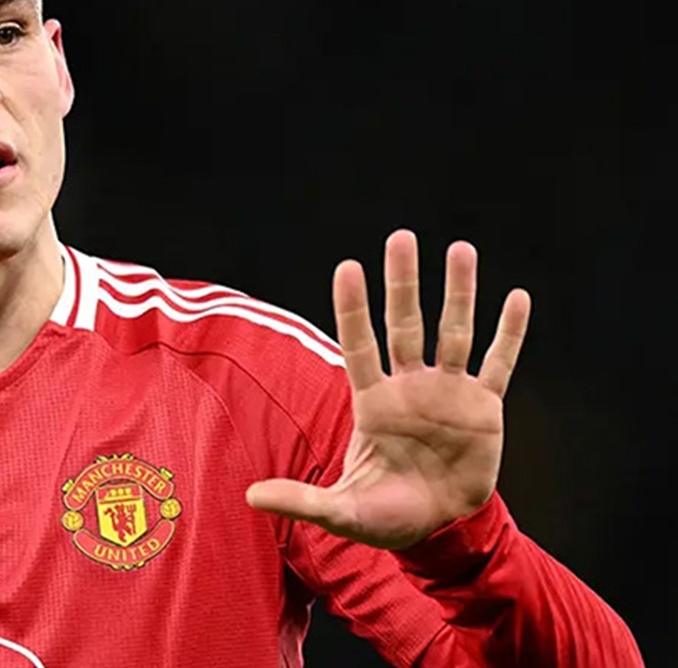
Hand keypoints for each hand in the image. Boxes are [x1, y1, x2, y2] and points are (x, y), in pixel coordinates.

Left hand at [246, 230, 531, 548]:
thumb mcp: (342, 510)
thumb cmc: (385, 515)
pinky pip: (498, 362)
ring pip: (453, 331)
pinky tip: (517, 298)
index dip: (354, 308)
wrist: (440, 529)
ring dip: (459, 292)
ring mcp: (448, 392)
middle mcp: (409, 386)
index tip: (348, 267)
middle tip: (400, 238)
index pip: (359, 344)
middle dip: (403, 283)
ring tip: (461, 249)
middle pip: (405, 324)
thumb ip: (302, 498)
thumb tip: (250, 497)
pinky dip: (509, 333)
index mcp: (373, 402)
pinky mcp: (484, 407)